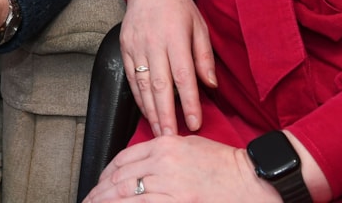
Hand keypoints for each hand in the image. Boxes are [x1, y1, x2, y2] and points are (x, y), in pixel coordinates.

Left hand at [82, 135, 274, 202]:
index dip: (105, 173)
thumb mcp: (190, 146)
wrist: (252, 180)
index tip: (99, 184)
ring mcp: (168, 185)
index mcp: (164, 144)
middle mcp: (162, 162)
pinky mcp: (177, 202)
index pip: (123, 158)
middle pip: (119, 178)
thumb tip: (139, 166)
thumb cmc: (226, 165)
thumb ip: (162, 152)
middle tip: (89, 200)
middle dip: (99, 192)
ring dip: (106, 202)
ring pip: (124, 195)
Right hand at [122, 0, 216, 135]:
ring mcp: (136, 45)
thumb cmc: (179, 7)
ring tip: (159, 132)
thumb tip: (211, 85)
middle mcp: (153, 42)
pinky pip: (130, 78)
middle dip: (166, 115)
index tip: (194, 123)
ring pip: (142, 84)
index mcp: (175, 36)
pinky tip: (146, 112)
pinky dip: (138, 97)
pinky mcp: (124, 47)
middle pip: (159, 85)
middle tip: (172, 139)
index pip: (183, 76)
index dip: (189, 102)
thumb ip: (204, 56)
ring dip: (151, 111)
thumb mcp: (199, 26)